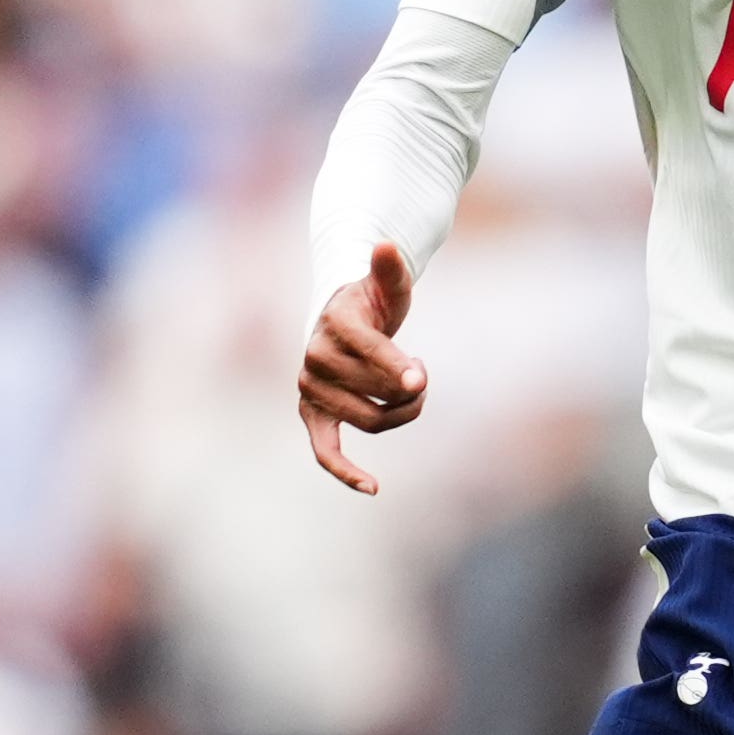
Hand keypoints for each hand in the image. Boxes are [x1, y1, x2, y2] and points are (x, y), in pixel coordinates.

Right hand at [297, 241, 426, 493]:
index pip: (371, 350)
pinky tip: (373, 487)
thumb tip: (385, 246)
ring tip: (413, 391)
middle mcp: (316, 359)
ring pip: (373, 420)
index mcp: (335, 324)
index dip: (398, 366)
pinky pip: (326, 452)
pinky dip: (347, 472)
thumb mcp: (388, 283)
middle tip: (422, 371)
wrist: (339, 322)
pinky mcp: (313, 415)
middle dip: (414, 388)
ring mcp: (311, 390)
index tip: (421, 377)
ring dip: (404, 412)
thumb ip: (390, 268)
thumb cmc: (371, 302)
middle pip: (379, 391)